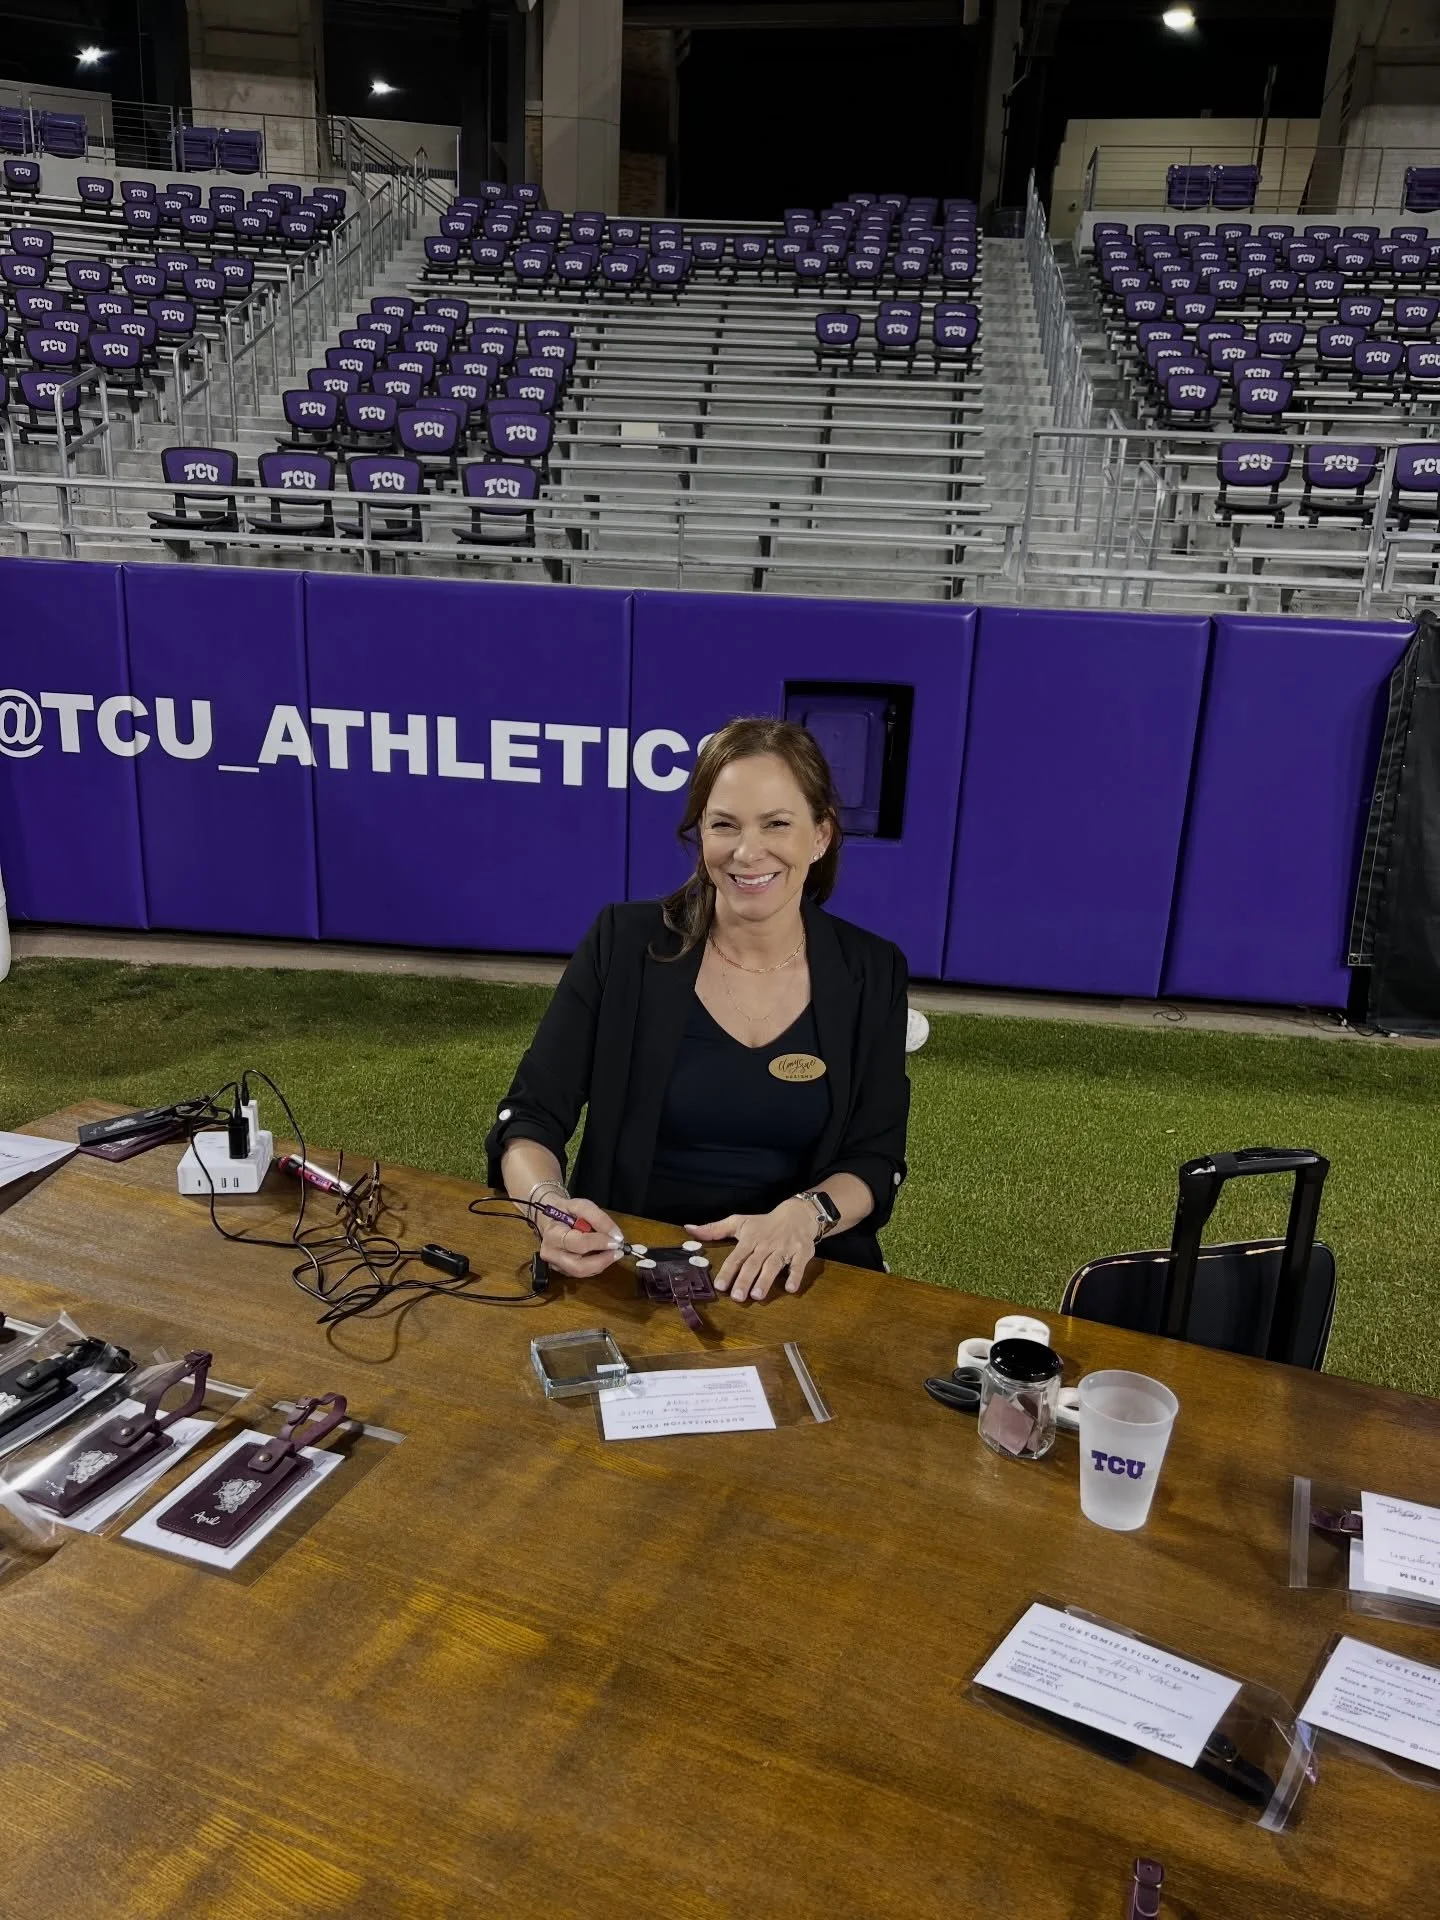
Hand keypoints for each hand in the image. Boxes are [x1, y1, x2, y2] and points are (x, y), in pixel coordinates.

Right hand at [533, 1192, 624, 1279]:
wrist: (550, 1219)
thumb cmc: (566, 1211)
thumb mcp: (581, 1205)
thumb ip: (598, 1218)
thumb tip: (616, 1236)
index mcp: (553, 1234)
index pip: (578, 1243)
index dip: (599, 1242)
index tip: (616, 1239)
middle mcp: (551, 1253)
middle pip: (578, 1266)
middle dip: (602, 1260)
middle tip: (618, 1252)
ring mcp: (556, 1265)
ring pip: (582, 1272)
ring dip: (601, 1264)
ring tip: (613, 1252)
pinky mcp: (563, 1271)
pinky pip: (583, 1273)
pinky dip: (596, 1265)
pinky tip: (603, 1254)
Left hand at [685, 1199, 818, 1302]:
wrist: (797, 1214)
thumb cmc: (764, 1223)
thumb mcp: (739, 1222)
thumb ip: (714, 1229)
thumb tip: (688, 1228)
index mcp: (750, 1239)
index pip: (736, 1256)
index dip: (728, 1271)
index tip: (719, 1286)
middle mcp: (766, 1245)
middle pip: (754, 1263)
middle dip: (745, 1280)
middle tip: (737, 1297)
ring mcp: (784, 1248)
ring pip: (773, 1265)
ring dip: (766, 1280)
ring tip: (757, 1296)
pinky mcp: (801, 1252)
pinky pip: (798, 1265)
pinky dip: (795, 1276)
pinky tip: (790, 1288)